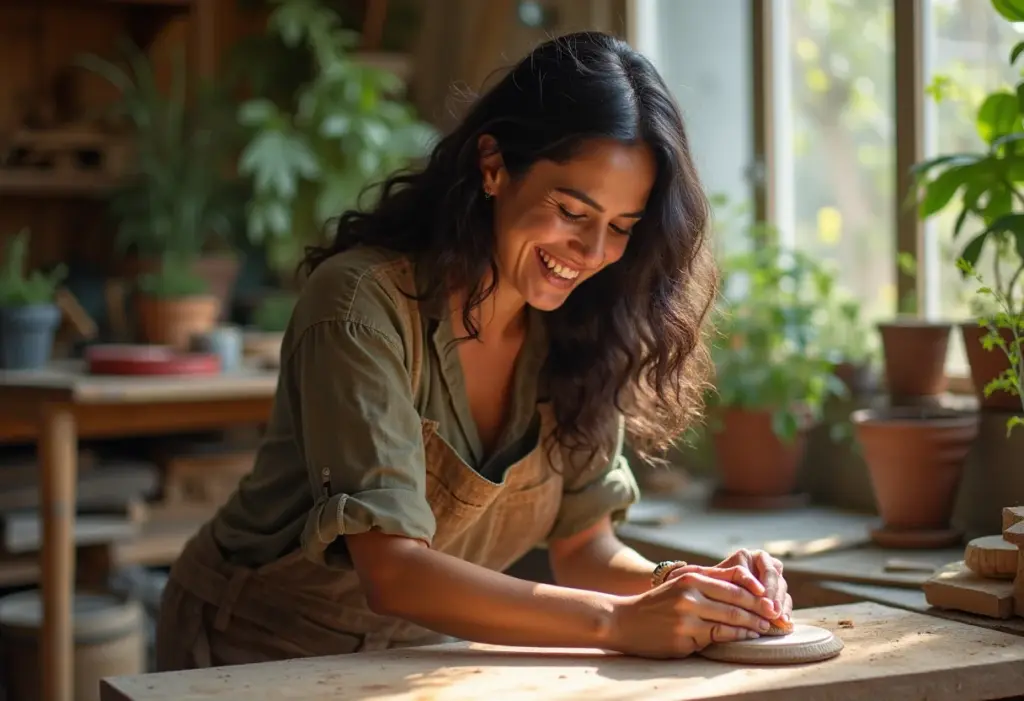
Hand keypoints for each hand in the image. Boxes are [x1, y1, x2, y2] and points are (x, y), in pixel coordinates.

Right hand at [607, 569, 777, 658]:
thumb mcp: (682, 582)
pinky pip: (718, 638)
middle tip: (777, 618)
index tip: (773, 601)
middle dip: (761, 612)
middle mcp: (690, 595)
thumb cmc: (658, 602)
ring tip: (765, 629)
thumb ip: (712, 578)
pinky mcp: (684, 638)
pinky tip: (746, 638)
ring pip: (730, 622)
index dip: (757, 595)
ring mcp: (687, 618)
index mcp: (691, 578)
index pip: (734, 585)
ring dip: (753, 626)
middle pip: (736, 603)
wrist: (624, 621)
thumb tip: (748, 578)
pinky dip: (737, 638)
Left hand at [702, 549, 791, 622]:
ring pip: (782, 589)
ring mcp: (770, 578)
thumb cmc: (709, 587)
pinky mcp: (775, 593)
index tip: (765, 599)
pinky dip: (785, 611)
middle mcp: (761, 564)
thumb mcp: (718, 582)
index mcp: (747, 556)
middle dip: (775, 597)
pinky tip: (784, 622)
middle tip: (773, 612)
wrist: (707, 595)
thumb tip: (756, 591)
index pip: (766, 569)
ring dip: (782, 605)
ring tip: (780, 619)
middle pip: (777, 579)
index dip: (767, 585)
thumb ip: (736, 583)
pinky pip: (785, 600)